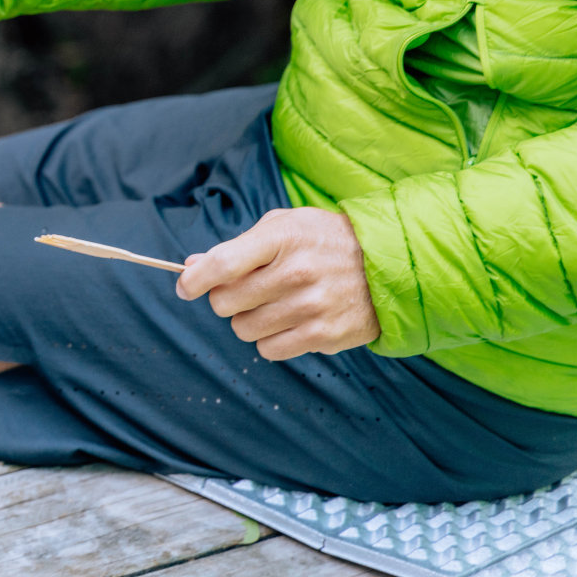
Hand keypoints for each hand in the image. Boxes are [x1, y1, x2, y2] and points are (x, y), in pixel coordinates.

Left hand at [175, 207, 380, 360]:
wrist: (390, 263)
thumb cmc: (325, 241)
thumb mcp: (284, 226)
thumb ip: (237, 246)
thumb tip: (192, 267)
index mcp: (282, 237)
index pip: (222, 264)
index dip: (194, 280)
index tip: (185, 286)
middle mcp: (296, 272)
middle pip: (225, 302)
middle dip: (225, 299)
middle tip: (245, 292)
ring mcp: (312, 305)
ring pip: (243, 329)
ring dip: (248, 321)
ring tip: (273, 305)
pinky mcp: (325, 335)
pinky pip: (269, 350)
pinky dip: (270, 340)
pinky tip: (289, 322)